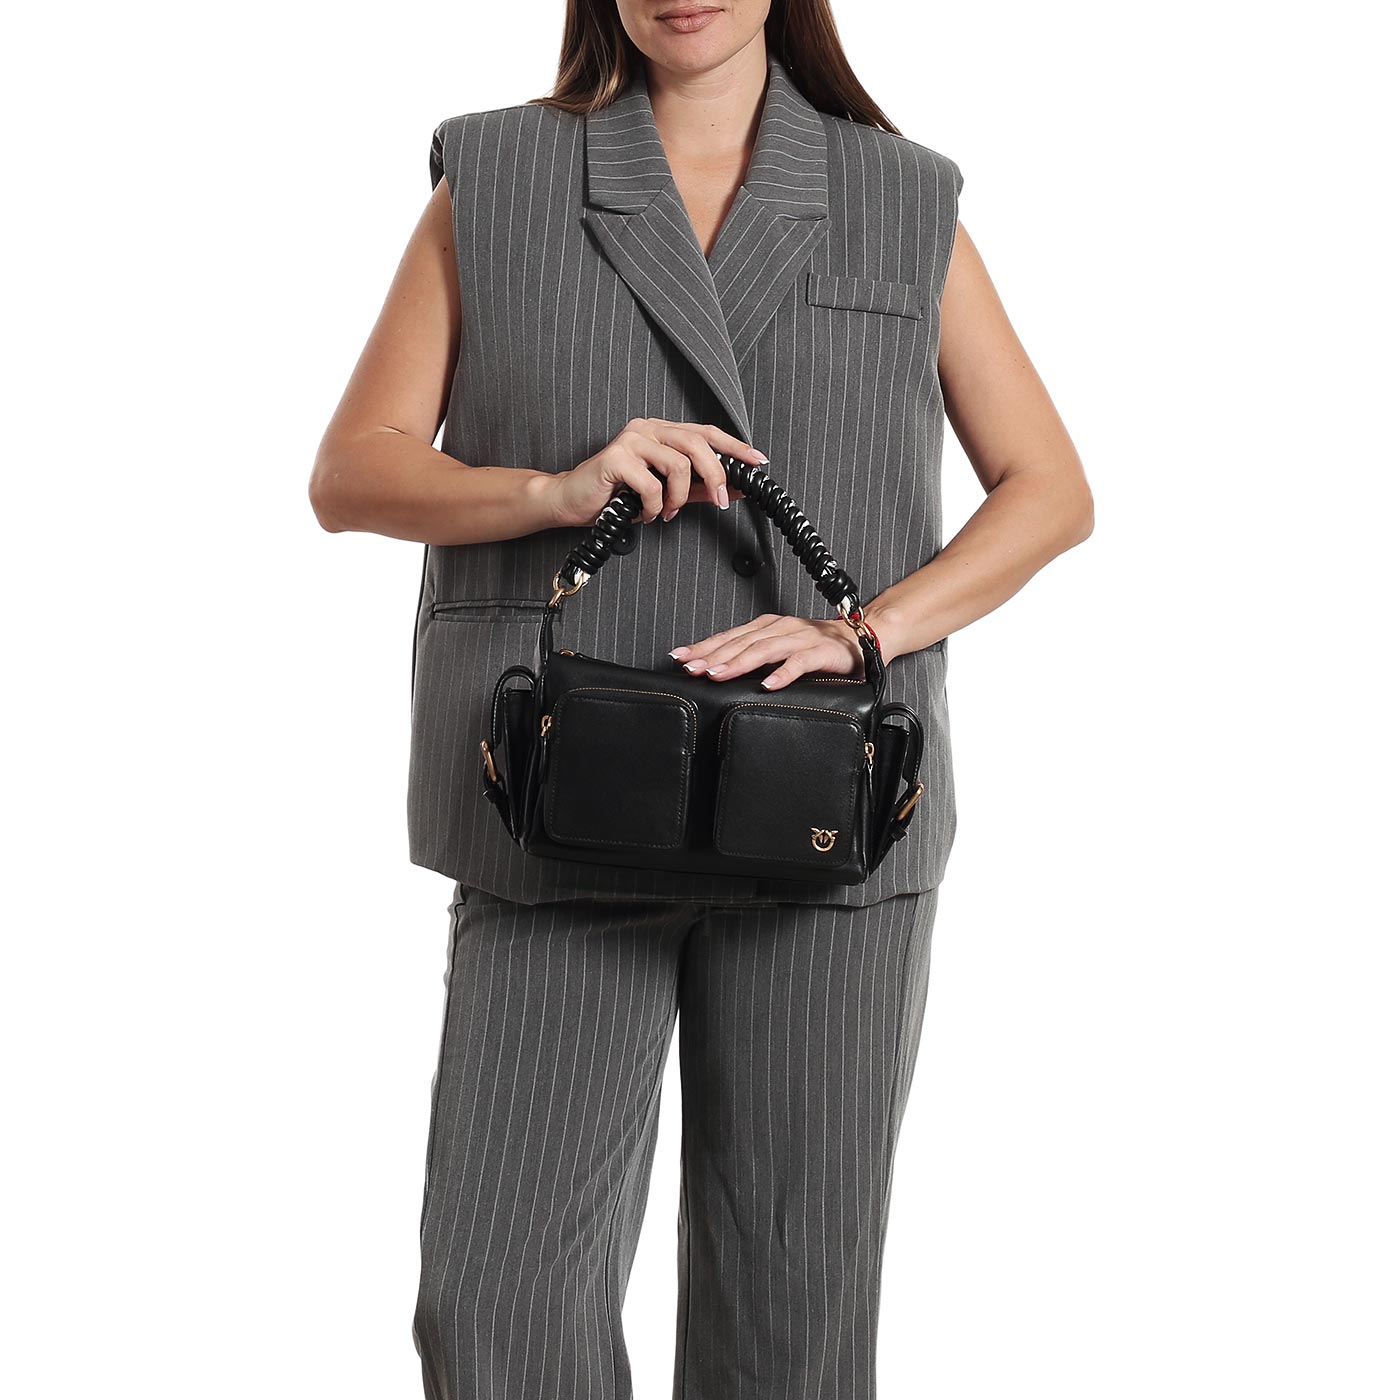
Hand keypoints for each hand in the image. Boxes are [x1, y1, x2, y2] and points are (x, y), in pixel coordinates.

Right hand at [546, 418, 763, 528]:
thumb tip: (733, 489)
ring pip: (678, 465)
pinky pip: (651, 484)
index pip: (706, 432)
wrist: (571, 502)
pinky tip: (646, 513)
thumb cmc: (615, 496)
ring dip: (679, 498)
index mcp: (661, 432)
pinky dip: (655, 506)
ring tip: (668, 512)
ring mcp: (630, 440)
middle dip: (715, 475)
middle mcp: (647, 429)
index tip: (757, 461)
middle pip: (697, 443)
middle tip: (721, 501)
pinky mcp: (615, 457)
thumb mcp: (665, 494)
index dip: (735, 447)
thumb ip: (698, 489)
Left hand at [669, 613, 865, 691]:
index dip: (703, 646)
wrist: (862, 637)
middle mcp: (780, 628)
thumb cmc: (817, 647)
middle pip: (740, 642)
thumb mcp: (779, 649)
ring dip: (739, 662)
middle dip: (712, 655)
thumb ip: (753, 657)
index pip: (729, 637)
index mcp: (767, 627)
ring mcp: (801, 639)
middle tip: (691, 668)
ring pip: (764, 649)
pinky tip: (768, 685)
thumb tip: (716, 671)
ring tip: (718, 674)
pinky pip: (799, 663)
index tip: (679, 657)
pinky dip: (783, 673)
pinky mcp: (821, 652)